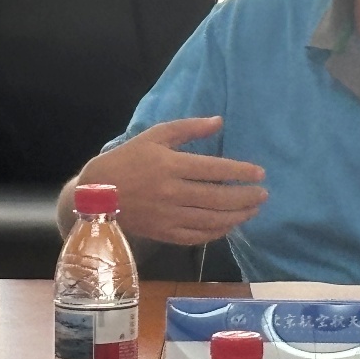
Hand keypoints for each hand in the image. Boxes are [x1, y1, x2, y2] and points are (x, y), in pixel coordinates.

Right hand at [76, 117, 266, 245]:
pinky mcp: (163, 233)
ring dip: (237, 216)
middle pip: (218, 198)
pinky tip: (229, 225)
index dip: (241, 172)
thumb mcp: (155, 136)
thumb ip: (188, 128)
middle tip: (263, 194)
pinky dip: (216, 232)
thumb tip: (219, 121)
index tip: (261, 173)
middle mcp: (172, 193)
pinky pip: (196, 237)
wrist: (96, 195)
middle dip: (245, 197)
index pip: (215, 170)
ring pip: (211, 220)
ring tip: (253, 210)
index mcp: (171, 166)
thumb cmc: (128, 159)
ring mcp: (168, 216)